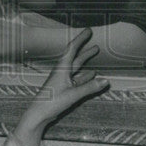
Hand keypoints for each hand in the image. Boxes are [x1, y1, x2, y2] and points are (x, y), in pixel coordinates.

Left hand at [12, 29, 108, 145]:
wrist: (39, 114)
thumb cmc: (52, 102)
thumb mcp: (73, 94)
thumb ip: (90, 87)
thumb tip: (106, 80)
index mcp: (62, 69)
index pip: (72, 49)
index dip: (80, 39)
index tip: (88, 30)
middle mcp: (62, 72)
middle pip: (76, 56)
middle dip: (85, 46)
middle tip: (92, 37)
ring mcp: (63, 80)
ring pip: (77, 66)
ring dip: (86, 59)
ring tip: (94, 51)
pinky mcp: (64, 88)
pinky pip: (77, 78)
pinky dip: (85, 75)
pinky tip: (92, 74)